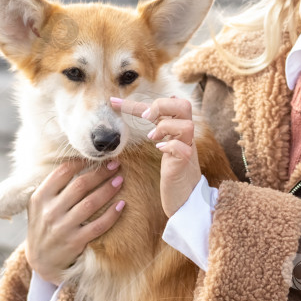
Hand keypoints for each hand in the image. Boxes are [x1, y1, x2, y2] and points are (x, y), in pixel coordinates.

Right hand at [25, 159, 124, 284]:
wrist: (40, 261)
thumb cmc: (44, 226)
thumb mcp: (39, 205)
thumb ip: (54, 186)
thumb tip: (80, 162)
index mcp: (40, 197)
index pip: (63, 172)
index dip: (82, 162)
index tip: (97, 158)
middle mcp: (50, 211)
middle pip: (80, 185)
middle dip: (101, 173)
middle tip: (115, 165)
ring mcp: (62, 228)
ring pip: (91, 203)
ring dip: (108, 189)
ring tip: (120, 180)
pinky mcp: (75, 242)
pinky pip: (98, 225)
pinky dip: (112, 214)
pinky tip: (121, 204)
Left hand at [112, 96, 201, 217]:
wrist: (185, 198)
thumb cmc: (173, 171)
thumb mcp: (164, 145)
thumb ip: (160, 127)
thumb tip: (152, 108)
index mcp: (178, 128)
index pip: (162, 105)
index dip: (135, 102)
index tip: (112, 103)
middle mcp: (185, 135)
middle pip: (184, 105)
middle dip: (162, 105)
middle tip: (146, 117)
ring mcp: (188, 148)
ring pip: (187, 125)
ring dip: (166, 126)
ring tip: (152, 137)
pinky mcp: (185, 163)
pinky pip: (182, 148)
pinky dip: (170, 146)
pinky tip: (160, 150)